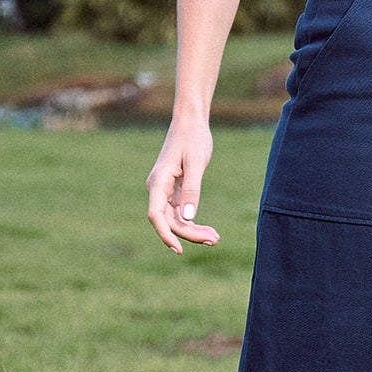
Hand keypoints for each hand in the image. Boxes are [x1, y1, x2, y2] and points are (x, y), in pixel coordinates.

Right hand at [146, 121, 220, 254]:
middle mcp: (157, 188)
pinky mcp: (173, 190)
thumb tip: (188, 217)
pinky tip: (207, 230)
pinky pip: (179, 212)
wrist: (190, 122)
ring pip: (175, 218)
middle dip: (189, 233)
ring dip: (192, 230)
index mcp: (158, 182)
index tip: (178, 249)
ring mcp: (164, 190)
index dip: (166, 234)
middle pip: (168, 220)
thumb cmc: (193, 138)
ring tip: (214, 238)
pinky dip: (192, 222)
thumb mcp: (196, 164)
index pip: (156, 215)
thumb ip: (191, 190)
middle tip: (214, 240)